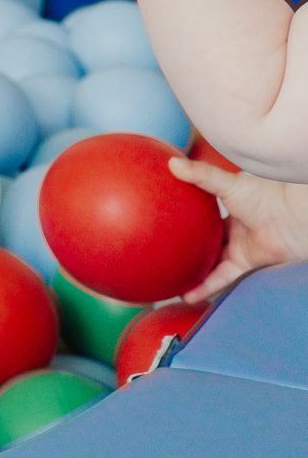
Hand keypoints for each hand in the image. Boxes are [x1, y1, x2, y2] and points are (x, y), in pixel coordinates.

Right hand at [169, 155, 307, 299]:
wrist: (291, 218)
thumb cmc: (265, 197)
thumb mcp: (227, 183)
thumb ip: (200, 175)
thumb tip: (172, 163)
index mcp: (230, 210)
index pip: (205, 215)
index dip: (187, 218)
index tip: (167, 221)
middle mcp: (234, 231)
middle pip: (207, 242)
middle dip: (189, 249)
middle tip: (165, 253)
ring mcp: (240, 249)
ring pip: (212, 264)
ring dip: (194, 273)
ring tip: (171, 281)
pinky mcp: (246, 264)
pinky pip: (222, 278)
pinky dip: (206, 288)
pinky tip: (187, 295)